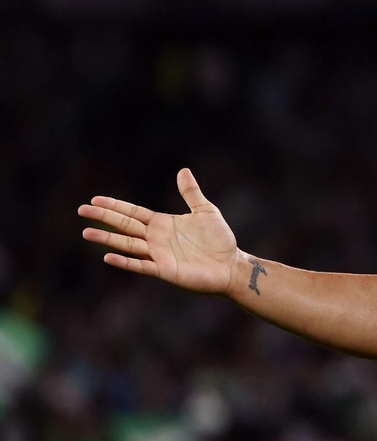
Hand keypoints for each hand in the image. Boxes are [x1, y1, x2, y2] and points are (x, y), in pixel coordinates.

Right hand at [78, 168, 241, 294]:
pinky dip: (125, 262)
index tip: (95, 200)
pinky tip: (108, 257)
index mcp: (162, 223)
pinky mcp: (164, 270)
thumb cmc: (219, 240)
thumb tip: (183, 170)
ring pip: (127, 245)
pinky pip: (141, 265)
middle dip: (104, 218)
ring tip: (86, 232)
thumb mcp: (206, 211)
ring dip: (107, 239)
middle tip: (82, 210)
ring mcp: (158, 255)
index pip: (133, 213)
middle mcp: (156, 238)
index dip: (115, 206)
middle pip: (125, 226)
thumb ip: (191, 193)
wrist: (231, 265)